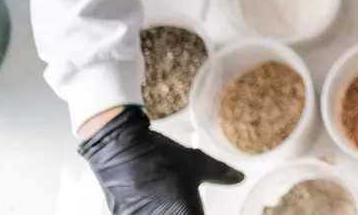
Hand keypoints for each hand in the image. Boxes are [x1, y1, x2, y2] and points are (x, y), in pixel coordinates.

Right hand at [79, 106, 242, 214]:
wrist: (119, 149)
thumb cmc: (158, 156)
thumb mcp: (197, 163)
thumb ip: (220, 174)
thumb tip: (238, 178)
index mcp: (184, 213)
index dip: (200, 213)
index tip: (200, 207)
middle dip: (188, 212)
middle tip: (188, 203)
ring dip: (170, 211)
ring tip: (171, 200)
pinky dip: (155, 211)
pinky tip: (157, 201)